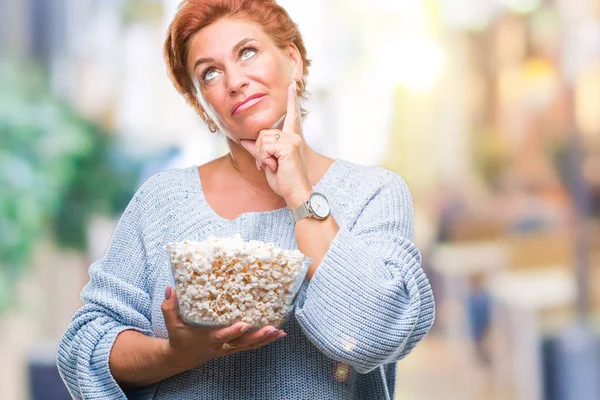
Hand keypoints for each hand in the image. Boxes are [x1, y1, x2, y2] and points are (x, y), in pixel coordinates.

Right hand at [161, 286, 286, 369]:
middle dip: (257, 336)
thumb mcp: (172, 323)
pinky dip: (266, 341)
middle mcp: (221, 345)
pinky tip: (279, 334)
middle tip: (272, 328)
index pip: (222, 336)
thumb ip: (170, 307)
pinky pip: (252, 346)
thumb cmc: (179, 337)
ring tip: (280, 332)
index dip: (233, 331)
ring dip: (266, 339)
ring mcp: (229, 348)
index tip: (245, 323)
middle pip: (242, 343)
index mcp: (207, 338)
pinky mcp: (235, 348)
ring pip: (250, 346)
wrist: (183, 356)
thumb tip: (171, 288)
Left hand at [240, 83, 311, 204]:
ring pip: (262, 139)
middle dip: (259, 150)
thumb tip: (244, 140)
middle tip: (267, 164)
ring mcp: (292, 140)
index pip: (291, 116)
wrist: (295, 193)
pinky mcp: (289, 146)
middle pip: (263, 133)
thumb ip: (257, 150)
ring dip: (261, 155)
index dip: (291, 100)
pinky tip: (274, 166)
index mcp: (291, 138)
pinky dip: (264, 158)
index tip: (291, 86)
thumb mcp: (267, 162)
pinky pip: (265, 147)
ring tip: (272, 166)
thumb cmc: (284, 180)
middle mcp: (293, 136)